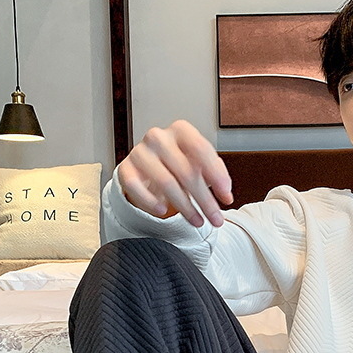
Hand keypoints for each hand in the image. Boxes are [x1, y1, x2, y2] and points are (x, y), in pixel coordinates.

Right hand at [118, 120, 232, 227]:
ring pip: (165, 182)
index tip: (226, 197)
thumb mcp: (201, 163)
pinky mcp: (126, 169)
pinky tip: (163, 210)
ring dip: (185, 207)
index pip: (201, 149)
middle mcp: (159, 137)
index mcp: (181, 130)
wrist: (151, 163)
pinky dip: (150, 201)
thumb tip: (226, 197)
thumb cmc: (181, 162)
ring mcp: (140, 152)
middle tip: (216, 219)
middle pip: (185, 171)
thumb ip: (217, 176)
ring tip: (198, 221)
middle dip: (205, 200)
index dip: (216, 175)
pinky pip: (136, 187)